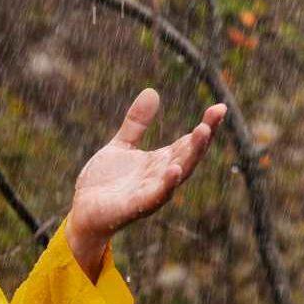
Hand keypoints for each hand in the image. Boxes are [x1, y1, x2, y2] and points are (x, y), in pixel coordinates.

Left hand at [66, 88, 226, 278]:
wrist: (84, 212)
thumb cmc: (105, 183)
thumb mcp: (121, 146)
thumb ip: (137, 123)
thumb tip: (152, 91)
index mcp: (159, 162)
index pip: (187, 142)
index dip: (205, 126)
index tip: (220, 108)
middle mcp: (160, 177)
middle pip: (188, 155)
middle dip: (203, 136)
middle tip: (217, 114)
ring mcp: (150, 192)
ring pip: (178, 173)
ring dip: (191, 154)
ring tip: (203, 132)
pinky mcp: (135, 206)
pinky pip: (155, 196)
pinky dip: (167, 184)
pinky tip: (174, 168)